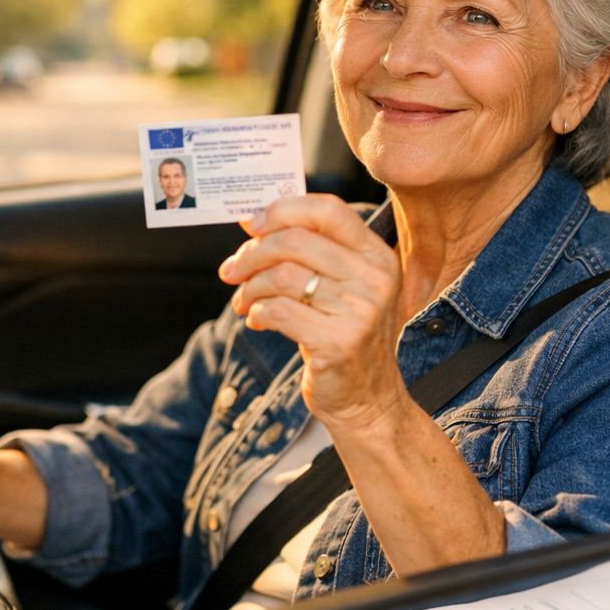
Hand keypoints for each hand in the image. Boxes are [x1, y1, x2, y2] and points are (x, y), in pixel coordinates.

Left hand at [218, 194, 408, 429]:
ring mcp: (360, 311)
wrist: (368, 399)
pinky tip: (258, 321)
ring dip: (250, 288)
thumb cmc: (345, 334)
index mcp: (377, 256)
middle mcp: (375, 279)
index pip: (327, 210)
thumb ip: (309, 252)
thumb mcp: (342, 286)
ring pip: (282, 277)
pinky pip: (278, 311)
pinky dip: (257, 313)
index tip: (252, 224)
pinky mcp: (338, 343)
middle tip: (232, 269)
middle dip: (252, 253)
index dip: (282, 210)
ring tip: (244, 302)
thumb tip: (254, 219)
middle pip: (295, 241)